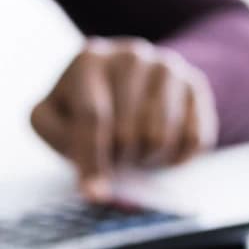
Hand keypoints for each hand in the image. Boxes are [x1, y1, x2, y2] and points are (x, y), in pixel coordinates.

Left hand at [30, 38, 217, 198]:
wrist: (123, 84)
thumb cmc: (83, 108)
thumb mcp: (53, 119)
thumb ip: (59, 141)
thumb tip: (95, 187)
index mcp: (89, 60)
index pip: (93, 117)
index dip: (93, 160)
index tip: (94, 193)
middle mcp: (131, 55)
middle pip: (127, 133)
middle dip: (118, 159)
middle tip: (114, 156)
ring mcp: (167, 67)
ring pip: (161, 138)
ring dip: (146, 158)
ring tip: (135, 147)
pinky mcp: (195, 84)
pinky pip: (193, 138)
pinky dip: (176, 156)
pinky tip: (161, 146)